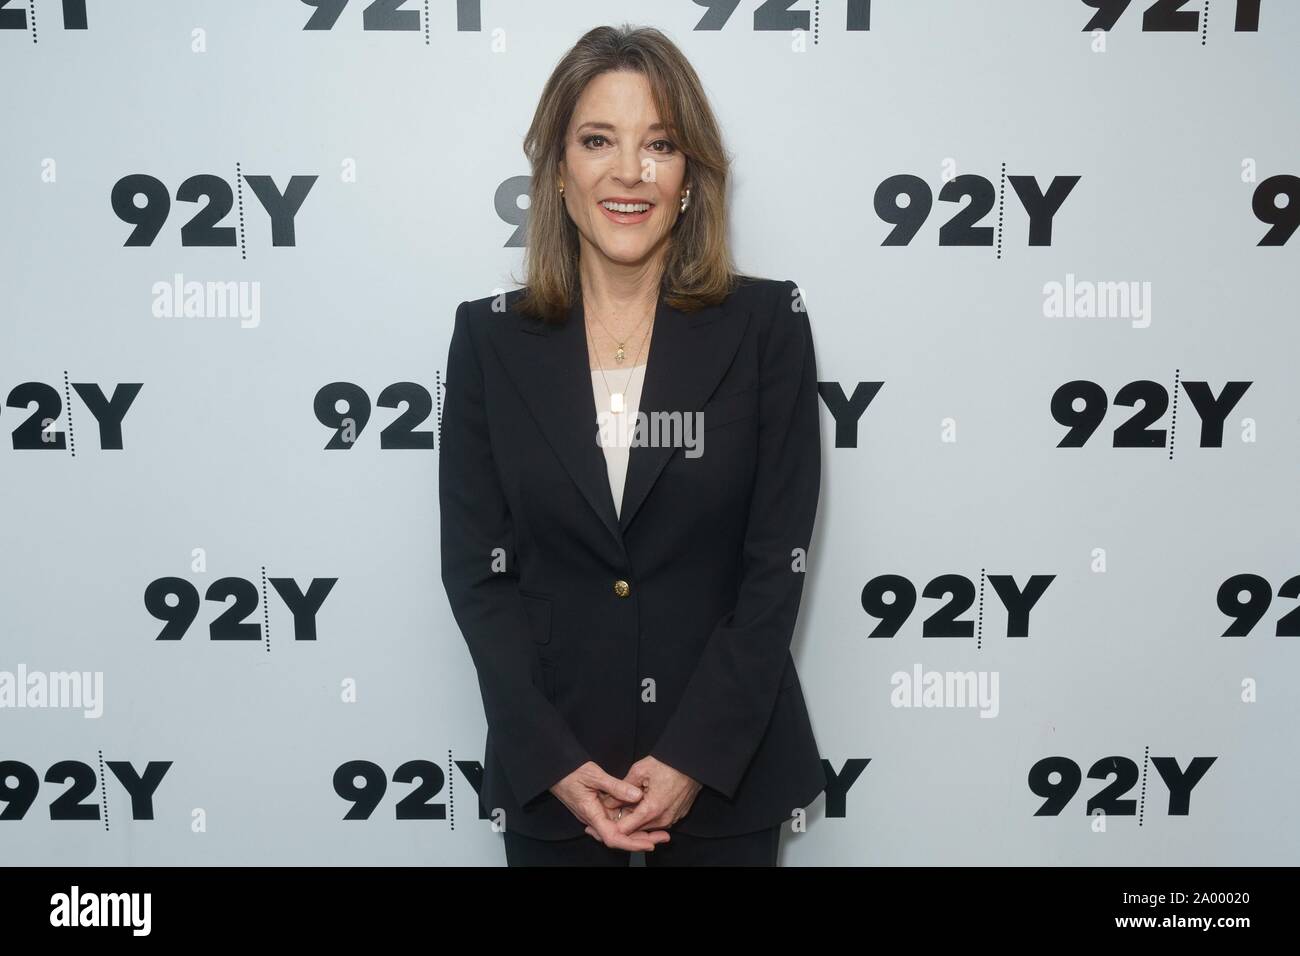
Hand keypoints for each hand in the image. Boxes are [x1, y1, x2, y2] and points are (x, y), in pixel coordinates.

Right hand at [550, 761, 671, 851]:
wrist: (555, 769)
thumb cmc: (571, 771)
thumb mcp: (594, 774)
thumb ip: (616, 786)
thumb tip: (637, 796)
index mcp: (591, 814)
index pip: (613, 837)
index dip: (632, 843)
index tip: (650, 843)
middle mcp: (594, 819)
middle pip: (619, 838)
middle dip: (641, 840)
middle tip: (663, 837)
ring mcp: (596, 816)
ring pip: (618, 831)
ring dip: (637, 833)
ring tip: (658, 831)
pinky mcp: (598, 811)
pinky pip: (615, 822)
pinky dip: (629, 823)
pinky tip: (643, 821)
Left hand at [589, 756, 701, 839]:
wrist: (693, 762)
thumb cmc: (668, 763)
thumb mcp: (639, 770)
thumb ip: (621, 789)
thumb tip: (608, 802)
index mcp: (651, 809)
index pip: (625, 829)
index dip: (612, 824)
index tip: (603, 818)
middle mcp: (663, 819)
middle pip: (636, 829)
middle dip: (623, 821)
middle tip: (614, 808)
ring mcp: (672, 819)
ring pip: (647, 826)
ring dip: (636, 818)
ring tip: (628, 803)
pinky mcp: (678, 816)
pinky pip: (659, 821)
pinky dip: (649, 815)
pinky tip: (644, 801)